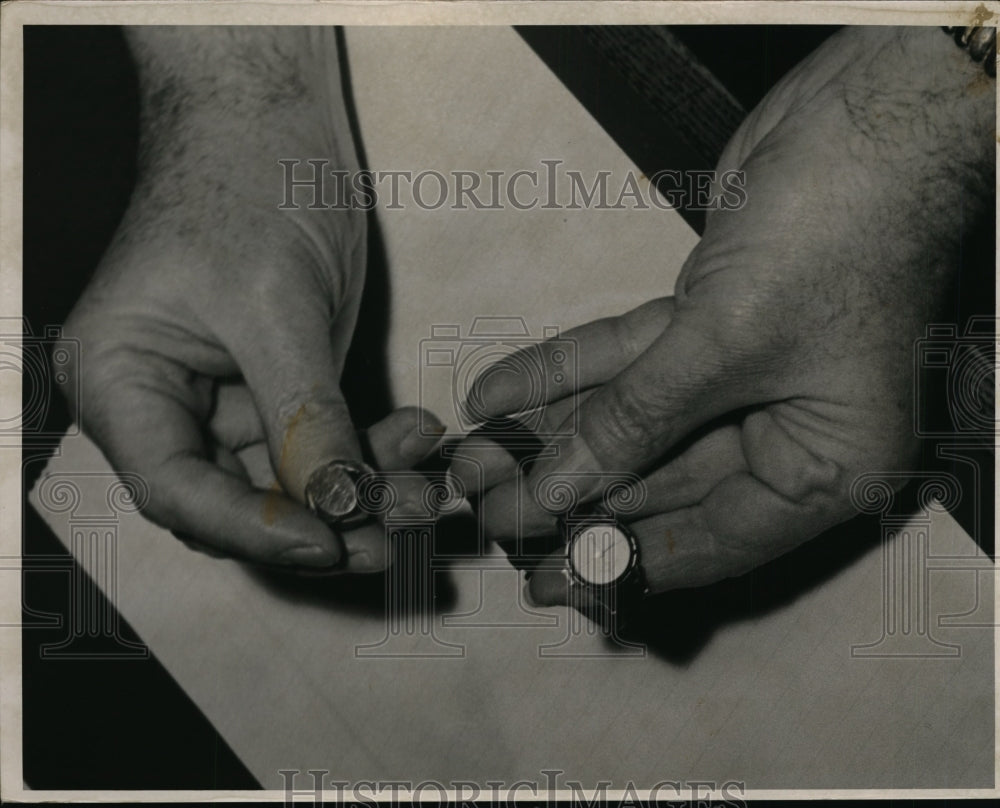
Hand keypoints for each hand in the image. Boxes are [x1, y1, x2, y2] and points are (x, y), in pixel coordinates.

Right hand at [59, 28, 440, 571]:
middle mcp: (161, 404)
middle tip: (399, 530)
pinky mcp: (274, 388)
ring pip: (286, 482)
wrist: (270, 118)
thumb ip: (306, 414)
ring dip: (359, 491)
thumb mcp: (276, 306)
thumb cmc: (247, 184)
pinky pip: (320, 443)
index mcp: (121, 380)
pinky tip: (416, 437)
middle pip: (232, 501)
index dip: (253, 529)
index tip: (330, 541)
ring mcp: (220, 400)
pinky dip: (368, 450)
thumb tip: (341, 507)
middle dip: (321, 522)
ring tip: (426, 486)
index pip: (176, 489)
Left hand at [457, 27, 993, 604]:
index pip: (707, 542)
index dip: (620, 564)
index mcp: (822, 468)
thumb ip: (634, 422)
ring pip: (631, 420)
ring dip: (552, 434)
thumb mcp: (725, 345)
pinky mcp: (702, 324)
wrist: (866, 117)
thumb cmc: (833, 240)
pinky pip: (624, 359)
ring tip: (476, 456)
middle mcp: (783, 433)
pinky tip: (498, 392)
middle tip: (488, 510)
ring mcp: (740, 377)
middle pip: (657, 483)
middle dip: (569, 493)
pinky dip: (566, 370)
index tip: (547, 582)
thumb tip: (554, 493)